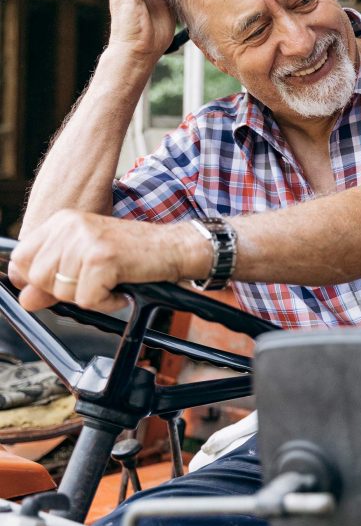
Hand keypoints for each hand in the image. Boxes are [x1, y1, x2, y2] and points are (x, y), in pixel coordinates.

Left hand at [9, 210, 187, 312]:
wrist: (173, 247)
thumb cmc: (135, 253)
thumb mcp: (87, 263)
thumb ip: (53, 280)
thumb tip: (27, 300)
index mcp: (63, 221)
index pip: (21, 258)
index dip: (33, 280)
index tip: (54, 285)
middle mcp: (71, 226)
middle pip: (38, 278)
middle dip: (65, 291)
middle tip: (93, 282)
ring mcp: (86, 240)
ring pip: (63, 292)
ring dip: (89, 298)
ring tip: (110, 283)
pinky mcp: (102, 258)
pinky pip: (88, 300)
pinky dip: (106, 303)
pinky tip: (120, 289)